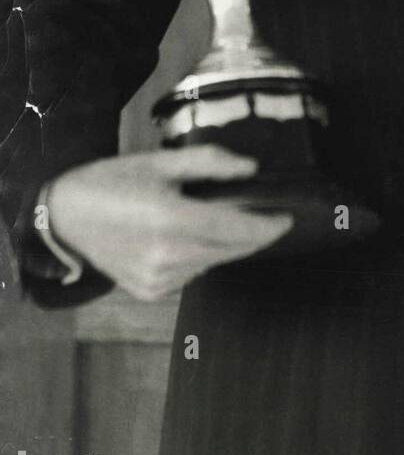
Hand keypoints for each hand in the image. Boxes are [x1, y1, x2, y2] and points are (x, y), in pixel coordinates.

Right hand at [46, 146, 293, 300]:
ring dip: (223, 244)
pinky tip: (181, 238)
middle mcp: (168, 257)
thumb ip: (210, 163)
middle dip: (251, 234)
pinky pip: (192, 273)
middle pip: (232, 249)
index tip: (288, 217)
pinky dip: (199, 256)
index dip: (269, 227)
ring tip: (207, 218)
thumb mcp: (161, 161)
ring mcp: (158, 280)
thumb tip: (251, 170)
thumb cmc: (112, 182)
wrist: (64, 217)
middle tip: (259, 212)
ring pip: (214, 262)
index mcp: (172, 220)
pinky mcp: (150, 293)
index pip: (239, 230)